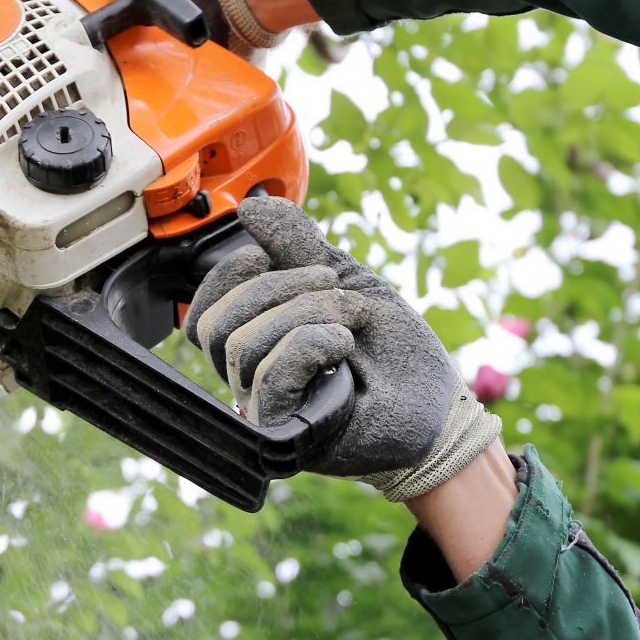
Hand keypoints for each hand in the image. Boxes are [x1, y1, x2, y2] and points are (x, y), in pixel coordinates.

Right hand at [184, 197, 502, 500]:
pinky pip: (271, 376)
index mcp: (258, 344)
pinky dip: (311, 342)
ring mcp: (267, 409)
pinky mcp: (289, 432)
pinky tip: (344, 343)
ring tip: (353, 316)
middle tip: (333, 286)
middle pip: (218, 326)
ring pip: (246, 346)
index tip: (261, 255)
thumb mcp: (342, 280)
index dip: (223, 279)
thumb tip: (248, 208)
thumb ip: (295, 246)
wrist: (436, 401)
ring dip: (308, 313)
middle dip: (277, 289)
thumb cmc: (393, 349)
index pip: (203, 315)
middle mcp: (251, 379)